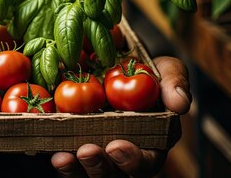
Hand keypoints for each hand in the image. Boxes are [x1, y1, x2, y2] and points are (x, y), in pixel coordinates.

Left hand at [50, 56, 191, 176]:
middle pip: (115, 173)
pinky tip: (51, 152)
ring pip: (89, 172)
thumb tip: (179, 104)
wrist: (116, 63)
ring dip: (76, 169)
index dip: (133, 160)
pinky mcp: (75, 144)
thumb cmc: (147, 70)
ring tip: (62, 158)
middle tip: (87, 151)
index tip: (117, 146)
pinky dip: (61, 161)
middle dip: (100, 166)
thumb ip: (175, 83)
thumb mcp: (166, 70)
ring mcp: (99, 151)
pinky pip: (68, 162)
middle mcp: (125, 154)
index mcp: (152, 142)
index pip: (147, 161)